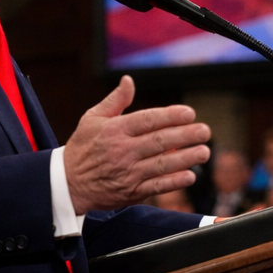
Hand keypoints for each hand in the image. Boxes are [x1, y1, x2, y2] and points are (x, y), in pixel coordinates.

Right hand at [63, 76, 211, 213]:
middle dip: (185, 135)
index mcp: (114, 130)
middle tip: (205, 131)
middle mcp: (122, 151)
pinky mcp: (131, 192)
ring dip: (186, 158)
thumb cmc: (83, 148)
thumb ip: (115, 101)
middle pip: (159, 142)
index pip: (147, 120)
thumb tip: (129, 80)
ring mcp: (127, 173)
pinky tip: (189, 175)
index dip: (170, 116)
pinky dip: (174, 182)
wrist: (67, 184)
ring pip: (161, 165)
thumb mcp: (92, 118)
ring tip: (203, 151)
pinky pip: (156, 186)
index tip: (189, 113)